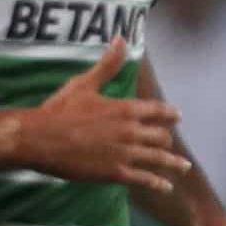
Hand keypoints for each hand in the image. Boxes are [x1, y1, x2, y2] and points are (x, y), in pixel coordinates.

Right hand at [5, 39, 183, 190]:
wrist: (41, 139)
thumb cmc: (60, 110)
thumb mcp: (85, 83)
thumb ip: (108, 65)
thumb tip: (121, 38)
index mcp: (126, 109)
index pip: (158, 111)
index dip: (170, 114)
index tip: (178, 117)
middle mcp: (132, 131)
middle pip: (161, 136)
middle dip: (166, 139)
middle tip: (168, 142)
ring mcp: (126, 153)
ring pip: (159, 159)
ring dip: (173, 163)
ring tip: (184, 167)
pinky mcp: (116, 173)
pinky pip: (144, 179)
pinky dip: (158, 183)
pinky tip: (166, 187)